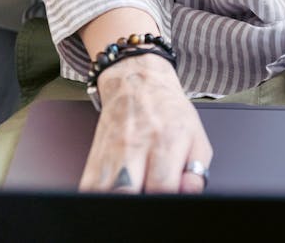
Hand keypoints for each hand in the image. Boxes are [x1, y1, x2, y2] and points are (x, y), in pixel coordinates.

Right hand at [78, 53, 211, 193]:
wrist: (138, 82)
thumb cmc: (169, 111)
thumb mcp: (196, 136)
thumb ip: (196, 170)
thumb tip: (189, 193)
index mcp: (166, 140)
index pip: (162, 186)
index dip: (166, 200)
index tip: (168, 197)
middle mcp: (135, 146)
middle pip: (127, 191)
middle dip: (138, 202)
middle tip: (148, 197)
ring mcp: (111, 151)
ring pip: (103, 192)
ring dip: (118, 200)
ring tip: (133, 194)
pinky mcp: (93, 156)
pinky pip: (88, 188)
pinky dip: (99, 196)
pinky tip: (115, 193)